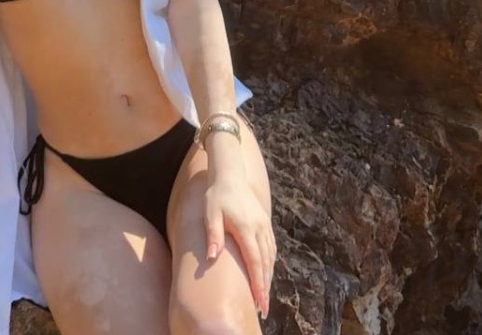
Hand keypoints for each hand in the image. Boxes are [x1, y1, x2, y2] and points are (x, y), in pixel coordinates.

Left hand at [204, 174, 276, 319]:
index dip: (259, 284)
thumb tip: (213, 257)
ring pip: (270, 256)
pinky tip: (266, 272)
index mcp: (247, 228)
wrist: (230, 173)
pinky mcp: (264, 222)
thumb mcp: (210, 214)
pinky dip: (270, 262)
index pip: (255, 262)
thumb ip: (213, 235)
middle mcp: (259, 228)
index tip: (261, 303)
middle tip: (264, 309)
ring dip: (268, 276)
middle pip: (266, 263)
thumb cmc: (217, 195)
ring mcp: (264, 224)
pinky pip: (271, 247)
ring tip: (264, 296)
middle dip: (266, 287)